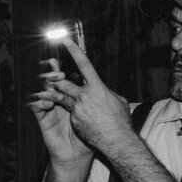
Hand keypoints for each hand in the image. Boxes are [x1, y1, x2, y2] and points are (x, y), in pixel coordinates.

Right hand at [27, 59, 91, 164]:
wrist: (79, 155)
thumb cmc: (90, 136)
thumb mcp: (96, 117)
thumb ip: (98, 103)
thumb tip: (104, 87)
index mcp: (74, 98)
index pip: (69, 80)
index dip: (68, 71)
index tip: (70, 65)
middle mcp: (61, 101)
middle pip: (54, 82)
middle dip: (55, 75)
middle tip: (59, 72)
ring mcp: (51, 109)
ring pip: (44, 92)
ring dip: (46, 87)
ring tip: (51, 84)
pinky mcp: (43, 119)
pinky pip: (36, 107)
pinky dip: (40, 103)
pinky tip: (47, 102)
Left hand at [36, 38, 130, 155]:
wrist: (116, 140)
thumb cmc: (121, 121)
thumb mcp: (119, 102)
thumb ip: (107, 93)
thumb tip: (103, 91)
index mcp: (97, 88)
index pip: (83, 65)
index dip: (74, 51)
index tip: (65, 41)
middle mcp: (84, 96)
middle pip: (63, 82)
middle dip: (59, 81)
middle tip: (59, 82)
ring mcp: (77, 108)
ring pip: (61, 97)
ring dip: (61, 97)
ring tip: (67, 100)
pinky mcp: (73, 119)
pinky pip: (69, 113)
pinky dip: (74, 115)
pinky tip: (85, 122)